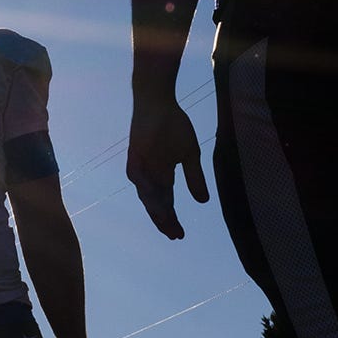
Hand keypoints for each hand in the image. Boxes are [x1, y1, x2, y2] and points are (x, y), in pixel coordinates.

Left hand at [126, 93, 207, 239]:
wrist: (158, 103)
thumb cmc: (173, 126)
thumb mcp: (190, 155)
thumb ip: (194, 177)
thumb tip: (203, 202)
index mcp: (161, 176)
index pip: (165, 203)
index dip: (171, 219)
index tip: (180, 235)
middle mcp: (147, 176)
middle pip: (155, 205)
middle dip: (164, 221)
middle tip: (175, 235)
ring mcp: (140, 168)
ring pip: (147, 195)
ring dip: (157, 211)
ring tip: (168, 224)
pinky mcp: (134, 157)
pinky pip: (139, 179)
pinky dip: (148, 191)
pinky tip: (158, 203)